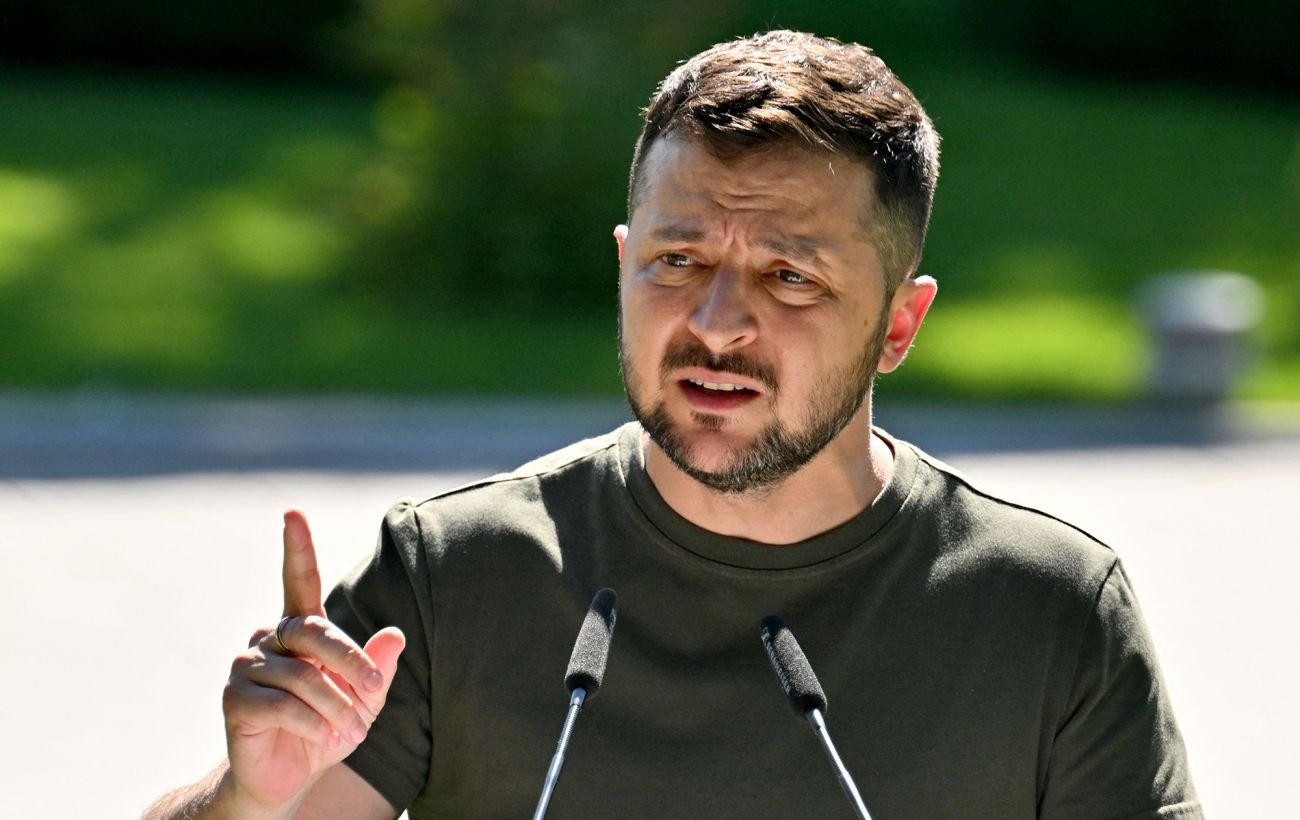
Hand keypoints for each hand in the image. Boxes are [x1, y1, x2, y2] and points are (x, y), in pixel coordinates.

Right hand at [220, 510, 405, 811]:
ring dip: (337, 706)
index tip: (293, 513)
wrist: (289, 777)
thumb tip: (397, 635)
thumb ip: (378, 667)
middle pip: (315, 632)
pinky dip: (314, 723)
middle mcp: (269, 637)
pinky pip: (284, 704)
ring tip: (354, 731)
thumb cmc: (328, 728)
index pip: (298, 579)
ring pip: (303, 675)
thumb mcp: (364, 698)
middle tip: (374, 694)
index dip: (297, 546)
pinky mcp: (235, 698)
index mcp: (299, 628)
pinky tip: (328, 738)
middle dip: (351, 664)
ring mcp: (246, 665)